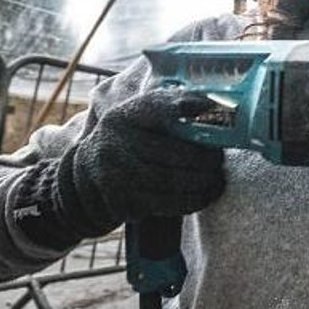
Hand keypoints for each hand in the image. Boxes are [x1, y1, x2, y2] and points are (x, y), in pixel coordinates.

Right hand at [12, 87, 225, 248]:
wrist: (87, 173)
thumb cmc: (130, 139)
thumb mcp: (139, 115)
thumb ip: (170, 106)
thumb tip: (217, 105)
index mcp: (125, 115)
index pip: (157, 107)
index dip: (184, 107)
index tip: (209, 108)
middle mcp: (117, 142)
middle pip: (172, 153)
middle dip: (205, 159)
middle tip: (220, 160)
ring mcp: (116, 174)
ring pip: (171, 182)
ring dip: (203, 183)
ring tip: (219, 180)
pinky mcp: (122, 201)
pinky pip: (165, 204)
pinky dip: (192, 201)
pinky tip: (206, 194)